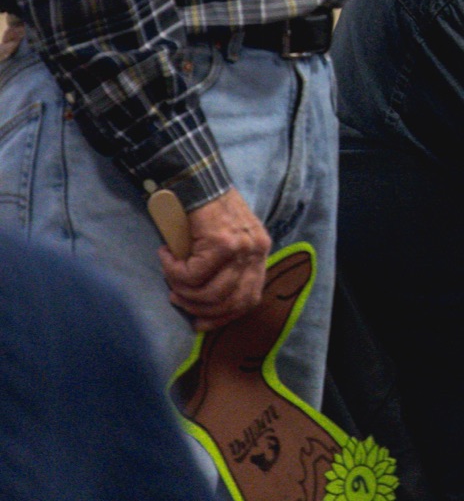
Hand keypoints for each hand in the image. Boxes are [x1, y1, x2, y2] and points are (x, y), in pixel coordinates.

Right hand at [159, 187, 270, 328]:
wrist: (197, 178)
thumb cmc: (207, 210)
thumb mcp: (227, 240)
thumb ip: (226, 268)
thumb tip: (207, 305)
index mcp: (260, 252)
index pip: (249, 298)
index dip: (223, 317)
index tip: (200, 322)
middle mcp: (256, 250)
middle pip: (230, 301)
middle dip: (200, 309)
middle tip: (178, 300)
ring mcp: (241, 247)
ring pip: (209, 292)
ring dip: (183, 291)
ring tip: (170, 279)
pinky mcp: (221, 242)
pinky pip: (192, 275)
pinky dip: (173, 272)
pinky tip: (165, 257)